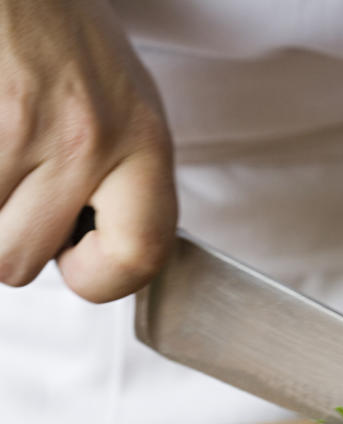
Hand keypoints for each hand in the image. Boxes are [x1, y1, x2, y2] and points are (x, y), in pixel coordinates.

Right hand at [0, 0, 175, 301]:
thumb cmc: (66, 38)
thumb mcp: (126, 109)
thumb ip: (125, 185)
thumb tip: (102, 259)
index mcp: (143, 141)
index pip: (142, 254)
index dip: (103, 280)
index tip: (79, 262)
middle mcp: (87, 138)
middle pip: (20, 261)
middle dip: (8, 238)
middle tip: (17, 190)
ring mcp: (20, 125)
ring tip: (4, 154)